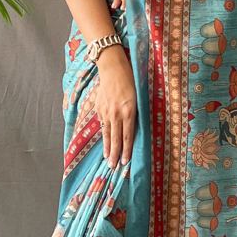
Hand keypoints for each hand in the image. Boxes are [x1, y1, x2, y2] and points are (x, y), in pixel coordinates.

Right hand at [95, 46, 135, 166]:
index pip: (127, 136)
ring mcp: (106, 111)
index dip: (126, 151)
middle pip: (116, 139)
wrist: (112, 68)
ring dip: (107, 147)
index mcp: (128, 112)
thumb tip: (134, 129)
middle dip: (115, 154)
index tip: (125, 162)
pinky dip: (104, 134)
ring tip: (107, 159)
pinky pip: (102, 124)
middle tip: (113, 167)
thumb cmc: (130, 80)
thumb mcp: (138, 97)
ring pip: (107, 133)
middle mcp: (116, 114)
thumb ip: (135, 113)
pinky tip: (105, 141)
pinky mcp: (99, 108)